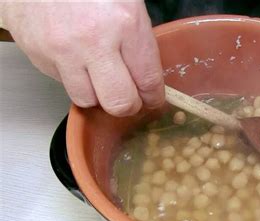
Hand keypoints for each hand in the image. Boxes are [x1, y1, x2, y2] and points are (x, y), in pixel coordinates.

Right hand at [1, 1, 163, 115]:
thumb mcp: (128, 2)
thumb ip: (139, 41)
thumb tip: (146, 77)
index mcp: (125, 23)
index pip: (147, 81)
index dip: (153, 97)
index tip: (152, 99)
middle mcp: (93, 41)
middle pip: (118, 103)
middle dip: (127, 105)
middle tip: (129, 97)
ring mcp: (62, 50)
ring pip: (87, 100)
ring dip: (97, 94)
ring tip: (98, 75)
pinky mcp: (38, 55)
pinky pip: (62, 82)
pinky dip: (72, 77)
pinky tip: (75, 57)